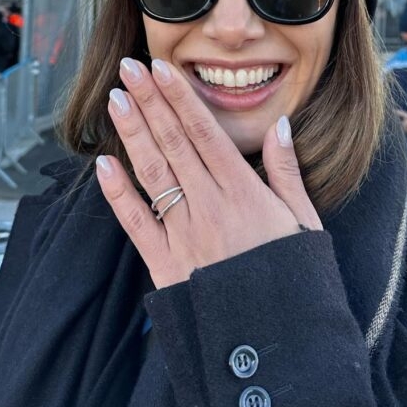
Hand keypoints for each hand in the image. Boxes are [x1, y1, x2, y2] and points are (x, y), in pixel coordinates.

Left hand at [95, 57, 321, 288]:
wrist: (278, 339)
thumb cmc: (293, 278)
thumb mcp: (304, 220)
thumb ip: (287, 170)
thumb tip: (279, 125)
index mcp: (243, 191)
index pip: (204, 131)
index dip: (179, 97)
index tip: (161, 68)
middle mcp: (209, 206)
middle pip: (172, 142)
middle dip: (149, 101)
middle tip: (128, 67)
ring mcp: (184, 234)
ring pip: (152, 172)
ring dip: (132, 133)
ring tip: (115, 99)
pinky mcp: (165, 265)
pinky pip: (137, 223)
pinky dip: (118, 193)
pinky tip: (103, 164)